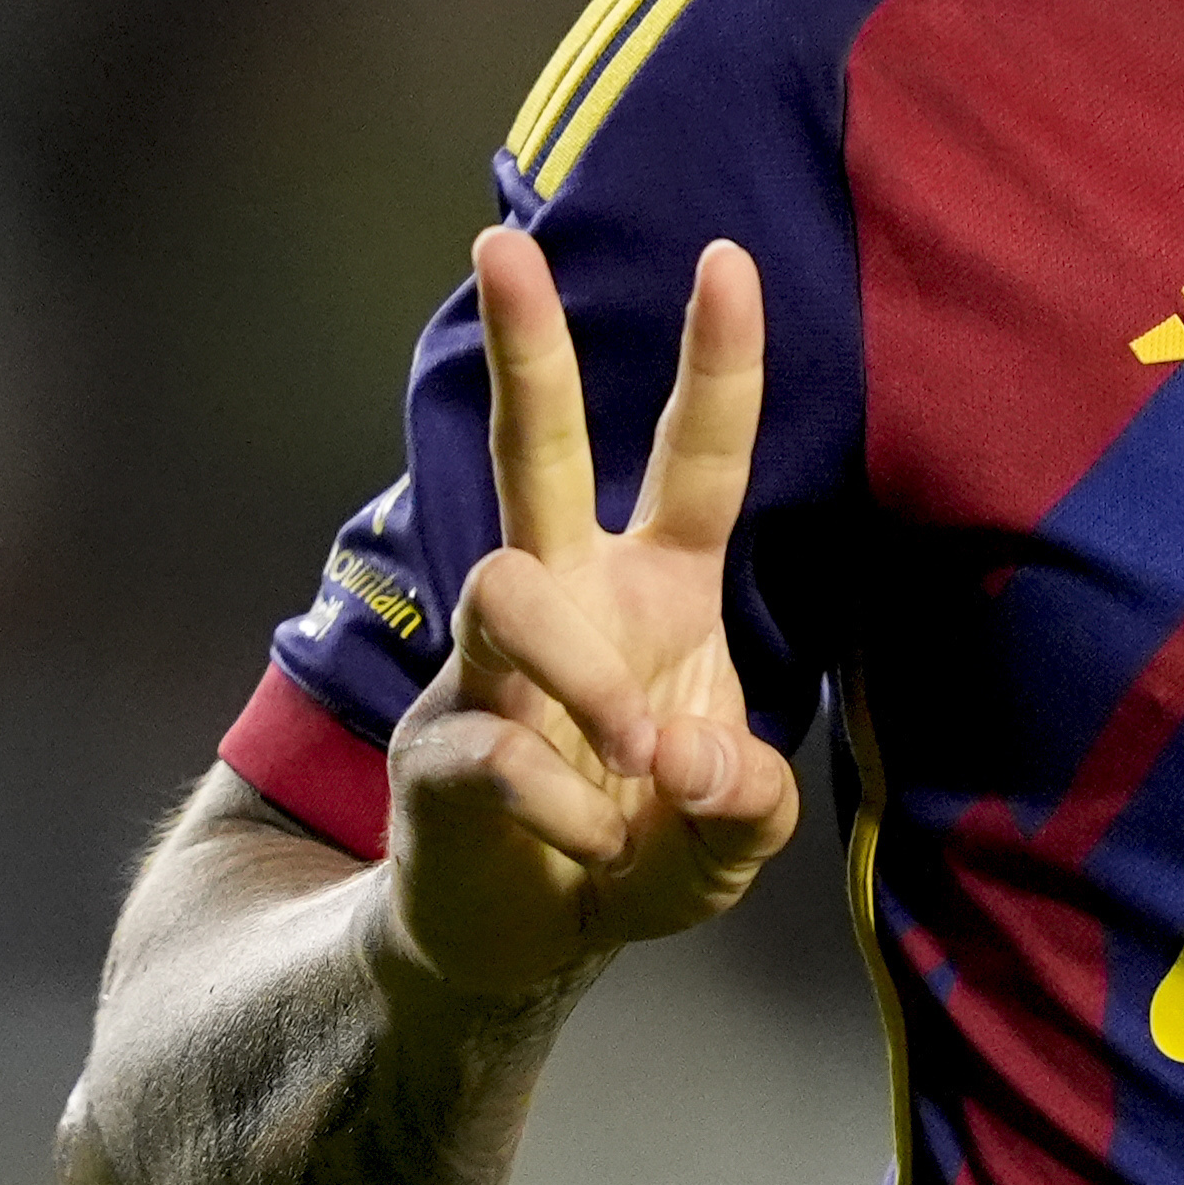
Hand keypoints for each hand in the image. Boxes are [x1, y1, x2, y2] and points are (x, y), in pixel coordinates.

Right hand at [380, 229, 803, 1002]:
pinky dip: (563, 805)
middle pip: (537, 446)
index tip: (728, 258)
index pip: (695, 457)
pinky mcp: (438, 745)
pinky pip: (497, 743)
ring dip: (583, 677)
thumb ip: (745, 800)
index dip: (717, 362)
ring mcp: (491, 663)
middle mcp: (571, 595)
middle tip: (502, 245)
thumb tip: (686, 755)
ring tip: (631, 765)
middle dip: (526, 347)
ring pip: (508, 587)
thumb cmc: (642, 847)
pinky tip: (589, 843)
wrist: (523, 940)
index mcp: (660, 587)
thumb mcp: (732, 836)